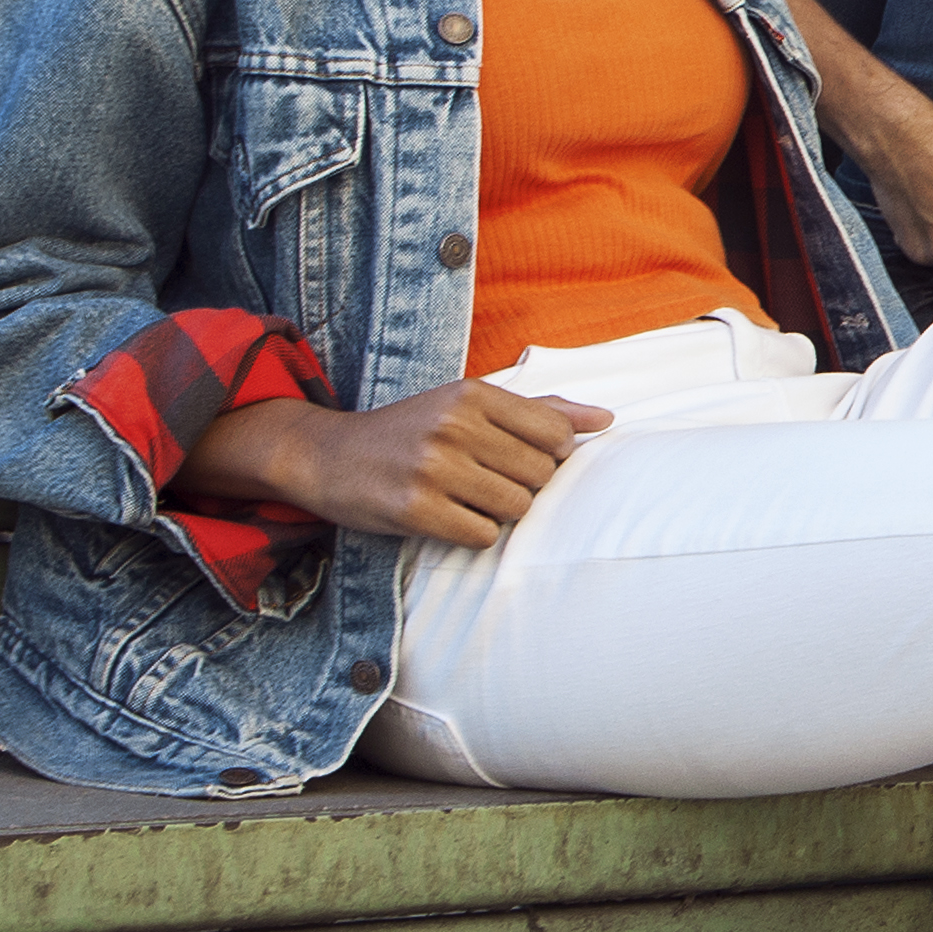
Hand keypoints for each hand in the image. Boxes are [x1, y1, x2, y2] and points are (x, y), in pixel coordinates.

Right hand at [185, 381, 612, 549]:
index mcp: (474, 395)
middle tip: (484, 481)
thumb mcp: (468, 405)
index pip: (557, 434)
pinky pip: (482, 535)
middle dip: (523, 486)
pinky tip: (448, 518)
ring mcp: (433, 468)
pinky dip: (473, 534)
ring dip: (499, 513)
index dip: (551, 456)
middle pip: (540, 475)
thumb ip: (540, 411)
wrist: (325, 456)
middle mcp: (455, 427)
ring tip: (466, 498)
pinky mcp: (414, 510)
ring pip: (516, 507)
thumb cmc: (410, 431)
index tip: (521, 460)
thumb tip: (607, 419)